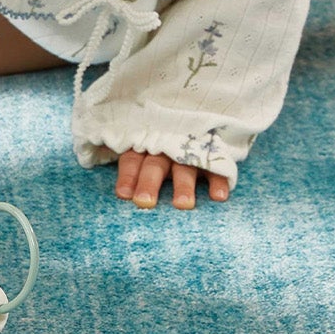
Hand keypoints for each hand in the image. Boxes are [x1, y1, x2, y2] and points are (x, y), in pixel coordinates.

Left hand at [115, 150, 230, 210]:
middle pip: (155, 165)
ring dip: (184, 185)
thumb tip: (116, 197)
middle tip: (145, 202)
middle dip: (150, 182)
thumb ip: (132, 173)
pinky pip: (217, 169)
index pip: (132, 160)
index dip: (128, 176)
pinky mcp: (213, 159)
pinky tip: (218, 197)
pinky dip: (218, 181)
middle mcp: (165, 150)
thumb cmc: (159, 154)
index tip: (124, 195)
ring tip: (183, 205)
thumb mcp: (142, 156)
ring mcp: (190, 153)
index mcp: (144, 148)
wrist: (195, 128)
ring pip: (185, 168)